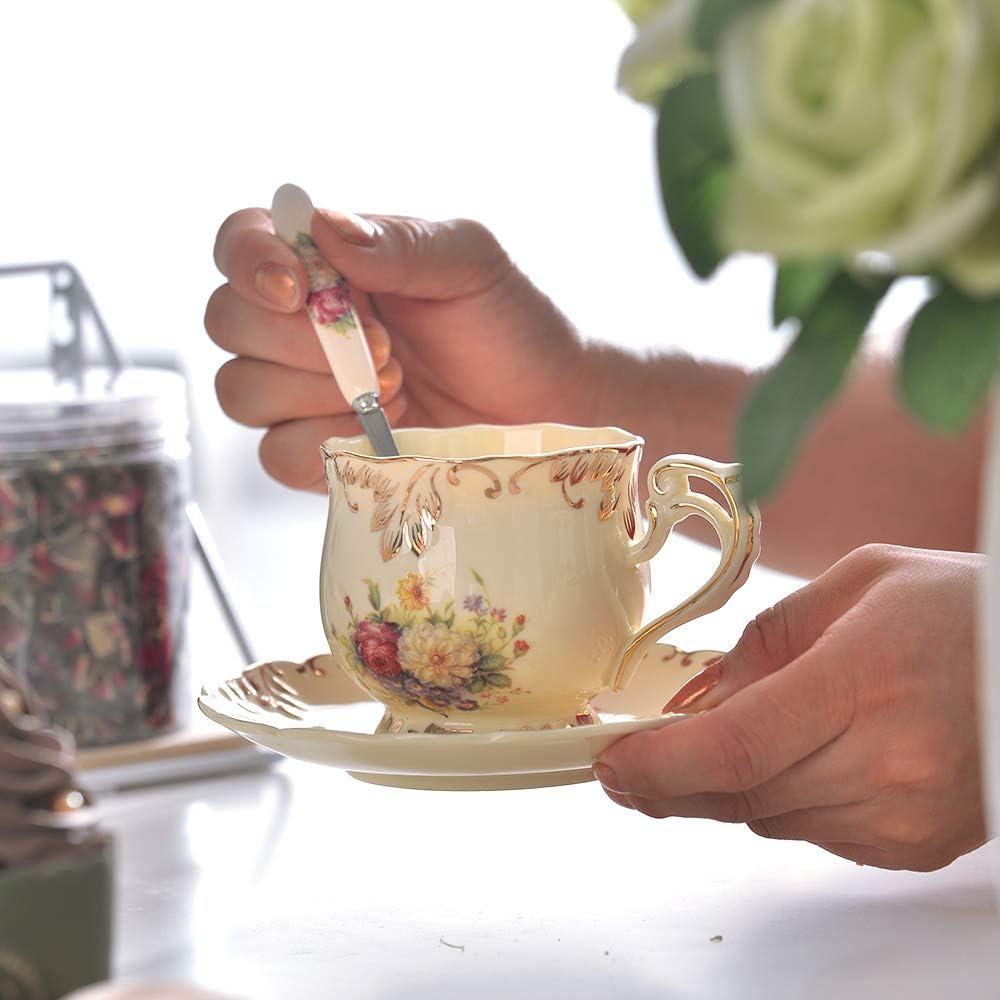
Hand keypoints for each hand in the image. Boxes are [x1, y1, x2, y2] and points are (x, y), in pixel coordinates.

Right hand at [205, 208, 607, 488]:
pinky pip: (275, 455)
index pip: (241, 242)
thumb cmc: (509, 323)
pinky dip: (323, 444)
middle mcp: (301, 323)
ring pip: (241, 391)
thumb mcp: (469, 263)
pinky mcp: (321, 451)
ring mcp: (305, 392)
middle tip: (387, 350)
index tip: (298, 287)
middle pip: (228, 322)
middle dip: (300, 340)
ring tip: (397, 389)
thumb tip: (324, 227)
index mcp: (328, 261)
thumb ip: (400, 244)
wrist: (549, 407)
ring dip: (317, 392)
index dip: (249, 261)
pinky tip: (384, 434)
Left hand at [595, 544, 987, 871]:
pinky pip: (811, 834)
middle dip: (667, 783)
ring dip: (724, 788)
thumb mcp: (859, 584)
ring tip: (714, 746)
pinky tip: (795, 760)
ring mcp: (903, 817)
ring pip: (767, 819)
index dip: (659, 764)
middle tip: (624, 768)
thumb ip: (768, 638)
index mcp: (861, 681)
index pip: (736, 748)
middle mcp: (885, 763)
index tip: (611, 761)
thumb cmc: (962, 610)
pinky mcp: (913, 847)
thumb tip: (703, 693)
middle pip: (738, 795)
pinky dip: (780, 800)